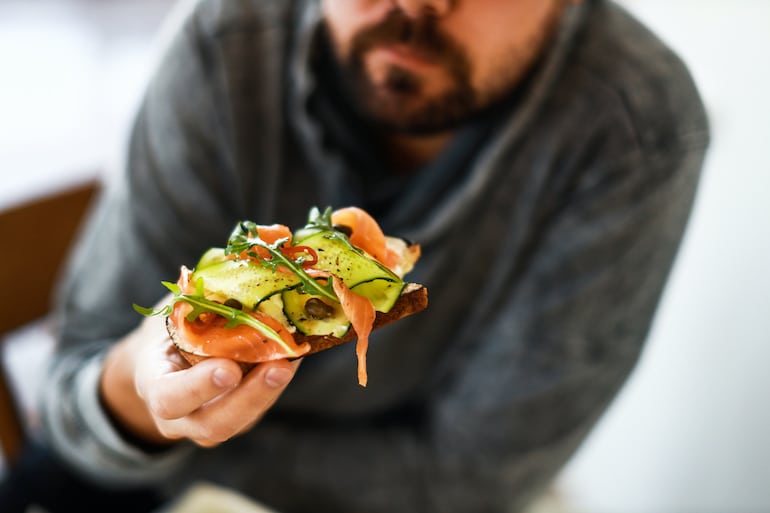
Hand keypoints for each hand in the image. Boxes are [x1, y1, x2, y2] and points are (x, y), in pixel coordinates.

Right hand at [100, 304, 298, 446]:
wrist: (163, 363)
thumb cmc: (168, 332)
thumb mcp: (170, 315)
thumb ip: (193, 303)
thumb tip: (234, 268)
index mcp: (154, 387)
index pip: (169, 399)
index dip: (198, 387)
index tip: (228, 369)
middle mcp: (181, 416)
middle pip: (214, 425)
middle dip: (249, 397)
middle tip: (279, 368)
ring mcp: (211, 421)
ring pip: (241, 421)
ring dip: (270, 391)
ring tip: (292, 360)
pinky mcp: (239, 417)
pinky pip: (258, 407)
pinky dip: (276, 383)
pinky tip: (294, 355)